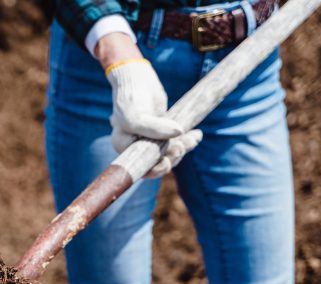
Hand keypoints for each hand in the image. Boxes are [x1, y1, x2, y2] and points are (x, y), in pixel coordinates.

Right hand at [106, 59, 201, 177]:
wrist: (137, 78)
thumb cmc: (131, 97)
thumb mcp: (136, 115)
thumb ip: (154, 128)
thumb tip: (179, 133)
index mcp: (123, 147)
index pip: (140, 168)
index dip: (156, 170)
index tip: (168, 161)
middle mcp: (135, 146)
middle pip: (157, 163)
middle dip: (173, 157)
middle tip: (182, 145)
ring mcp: (150, 139)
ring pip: (169, 153)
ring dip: (183, 147)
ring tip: (194, 137)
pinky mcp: (162, 132)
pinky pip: (176, 141)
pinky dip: (187, 140)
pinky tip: (197, 134)